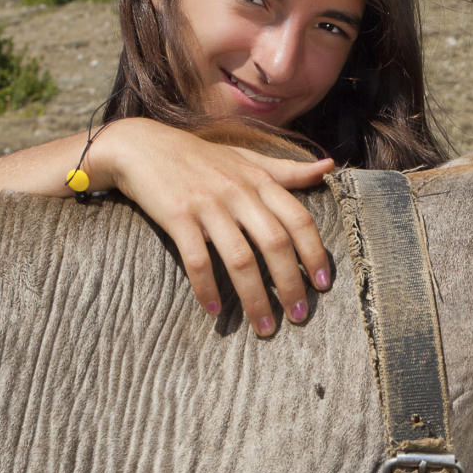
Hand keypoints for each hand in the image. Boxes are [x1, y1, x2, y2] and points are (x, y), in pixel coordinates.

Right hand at [92, 118, 334, 335]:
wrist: (142, 145)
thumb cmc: (199, 157)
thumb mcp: (246, 159)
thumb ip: (287, 170)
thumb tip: (330, 166)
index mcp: (259, 181)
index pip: (298, 219)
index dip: (314, 253)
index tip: (323, 285)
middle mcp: (238, 192)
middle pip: (275, 244)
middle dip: (290, 285)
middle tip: (298, 317)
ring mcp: (207, 204)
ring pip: (239, 259)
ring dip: (254, 298)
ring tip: (264, 327)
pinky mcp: (177, 216)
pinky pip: (197, 260)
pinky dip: (206, 288)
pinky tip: (213, 311)